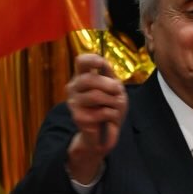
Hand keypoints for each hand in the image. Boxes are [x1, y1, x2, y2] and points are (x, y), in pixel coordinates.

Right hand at [65, 53, 126, 182]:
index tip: (102, 64)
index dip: (92, 60)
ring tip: (116, 106)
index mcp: (82, 77)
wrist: (104, 134)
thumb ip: (109, 76)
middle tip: (118, 91)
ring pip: (96, 96)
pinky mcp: (78, 118)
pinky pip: (101, 112)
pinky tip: (111, 118)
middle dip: (109, 85)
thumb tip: (104, 63)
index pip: (81, 61)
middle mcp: (73, 88)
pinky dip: (112, 114)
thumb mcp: (113, 89)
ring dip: (113, 101)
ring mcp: (74, 103)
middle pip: (89, 79)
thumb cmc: (109, 108)